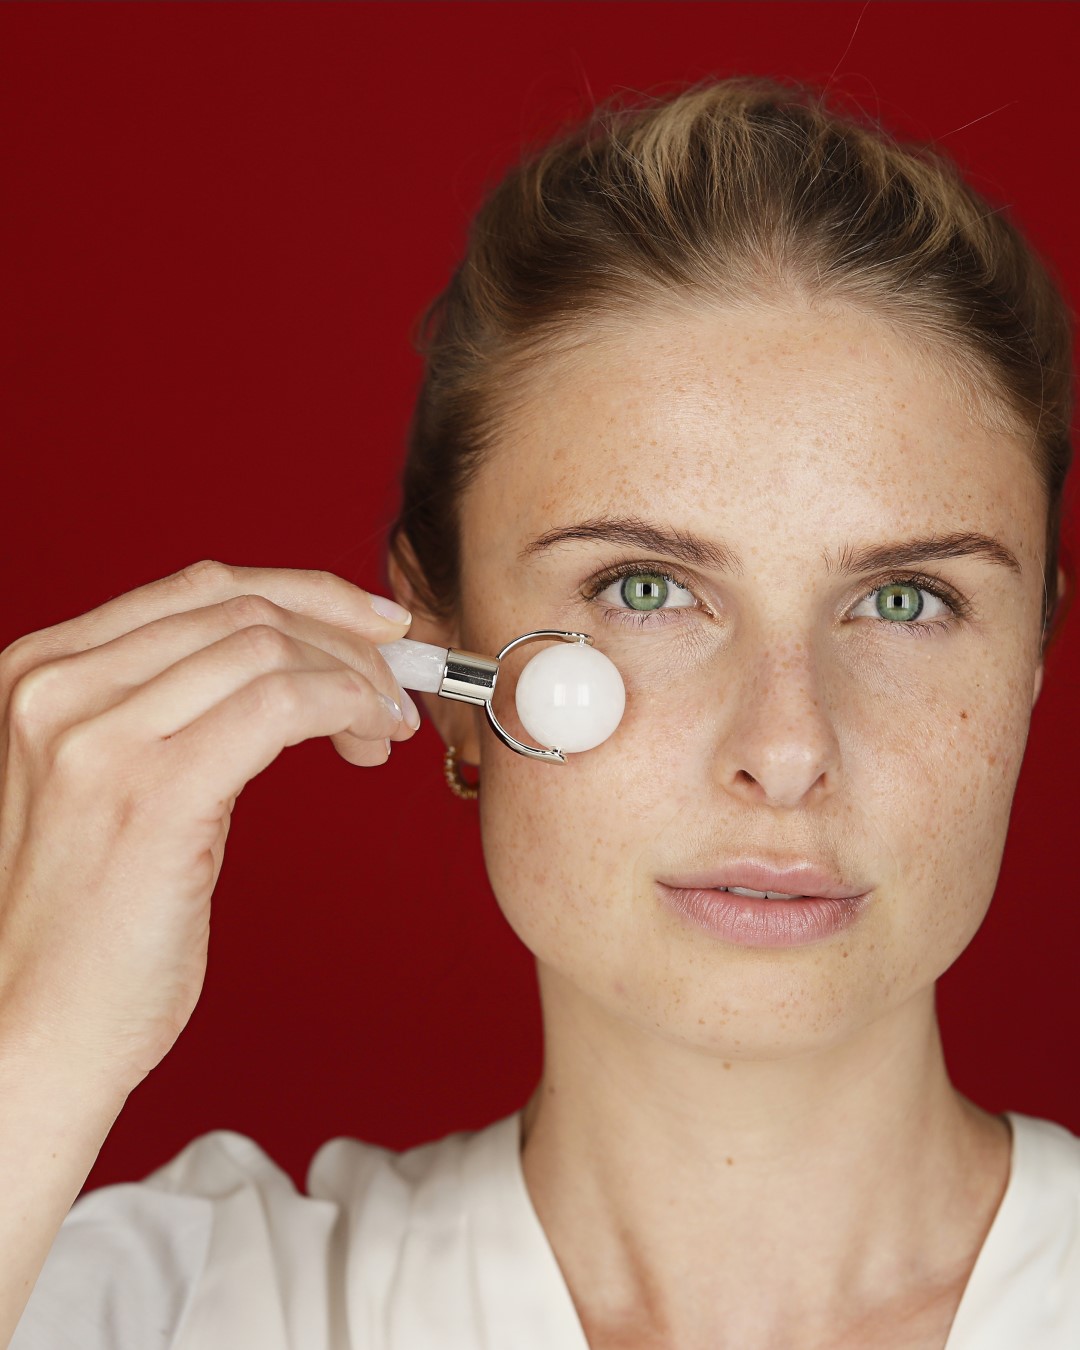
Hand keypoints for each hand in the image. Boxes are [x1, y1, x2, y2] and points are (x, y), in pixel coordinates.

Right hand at [0, 560, 419, 1094]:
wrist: (30, 1034)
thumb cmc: (85, 927)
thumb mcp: (110, 786)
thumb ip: (172, 714)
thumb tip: (296, 670)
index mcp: (42, 672)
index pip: (199, 590)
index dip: (307, 594)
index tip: (373, 624)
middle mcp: (57, 686)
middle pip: (243, 608)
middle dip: (344, 637)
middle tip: (395, 688)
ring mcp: (97, 735)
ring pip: (270, 647)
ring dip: (354, 678)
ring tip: (384, 729)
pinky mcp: (151, 791)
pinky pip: (282, 703)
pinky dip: (345, 705)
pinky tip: (367, 739)